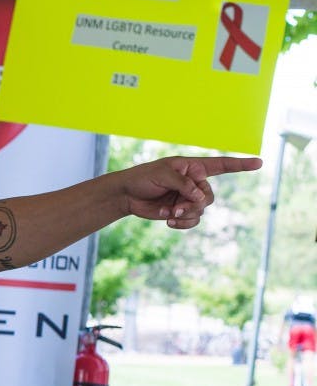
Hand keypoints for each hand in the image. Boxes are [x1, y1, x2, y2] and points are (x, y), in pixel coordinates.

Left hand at [119, 156, 261, 229]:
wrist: (127, 195)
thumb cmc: (143, 178)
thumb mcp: (162, 174)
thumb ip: (183, 183)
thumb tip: (199, 197)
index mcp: (193, 167)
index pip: (221, 165)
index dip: (240, 164)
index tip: (259, 163)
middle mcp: (194, 182)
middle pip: (209, 196)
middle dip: (194, 203)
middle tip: (176, 206)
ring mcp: (188, 198)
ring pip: (201, 210)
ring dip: (187, 214)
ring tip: (169, 213)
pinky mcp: (180, 211)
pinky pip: (193, 221)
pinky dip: (183, 223)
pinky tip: (169, 221)